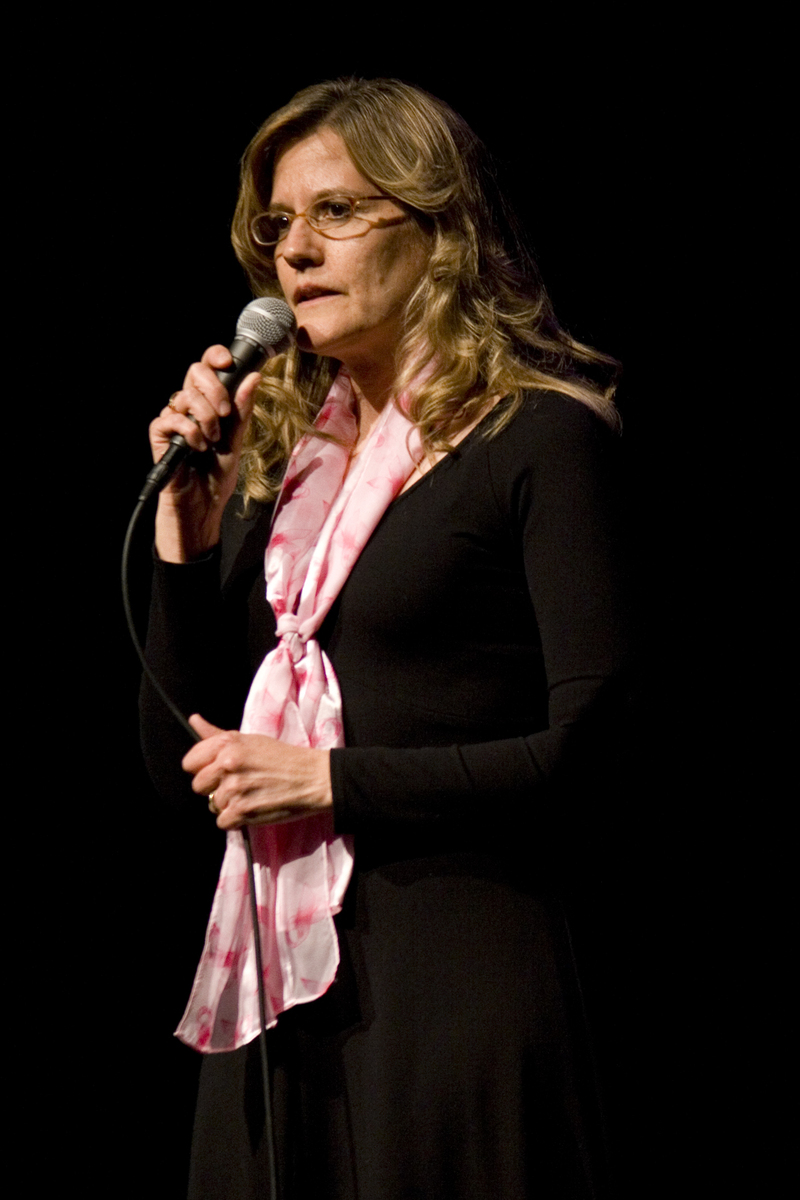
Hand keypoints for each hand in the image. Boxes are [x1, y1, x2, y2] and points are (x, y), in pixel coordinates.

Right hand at [150, 346, 261, 560]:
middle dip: (215, 389)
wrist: (203, 506)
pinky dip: (189, 432)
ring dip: (206, 418)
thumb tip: (254, 377)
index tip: (228, 361)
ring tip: (212, 441)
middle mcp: (188, 407)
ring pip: (185, 396)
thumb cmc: (217, 476)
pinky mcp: (159, 435)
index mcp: (208, 403)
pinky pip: (172, 418)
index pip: (207, 368)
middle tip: (225, 412)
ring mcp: (173, 419)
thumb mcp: (237, 440)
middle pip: (194, 372)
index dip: (215, 357)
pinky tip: (197, 448)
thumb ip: (242, 410)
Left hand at [183, 715, 332, 830]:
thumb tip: (194, 720)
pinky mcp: (242, 811)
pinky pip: (222, 822)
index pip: (189, 762)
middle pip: (198, 786)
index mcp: (228, 744)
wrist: (313, 777)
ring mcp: (234, 789)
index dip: (202, 769)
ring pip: (212, 805)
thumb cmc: (283, 758)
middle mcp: (228, 764)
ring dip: (229, 805)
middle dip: (214, 789)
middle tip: (236, 785)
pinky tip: (252, 808)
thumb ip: (217, 735)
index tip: (215, 772)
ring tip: (251, 795)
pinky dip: (236, 820)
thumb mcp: (250, 739)